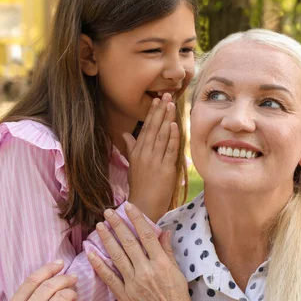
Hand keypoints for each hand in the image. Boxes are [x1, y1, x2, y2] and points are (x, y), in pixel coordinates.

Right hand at [4, 261, 77, 300]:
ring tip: (72, 296)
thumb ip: (27, 300)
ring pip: (63, 296)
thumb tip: (52, 274)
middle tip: (73, 277)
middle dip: (64, 278)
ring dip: (71, 293)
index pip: (32, 280)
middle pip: (49, 285)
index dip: (48, 268)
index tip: (59, 263)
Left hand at [88, 203, 206, 300]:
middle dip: (117, 224)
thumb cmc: (177, 298)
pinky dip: (99, 264)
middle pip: (129, 242)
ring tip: (99, 225)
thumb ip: (168, 251)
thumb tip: (165, 231)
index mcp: (161, 264)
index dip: (136, 219)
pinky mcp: (124, 296)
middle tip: (108, 212)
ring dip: (107, 239)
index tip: (128, 206)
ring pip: (117, 256)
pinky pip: (109, 278)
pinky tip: (91, 252)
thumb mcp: (177, 272)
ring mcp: (134, 284)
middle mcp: (146, 271)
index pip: (147, 235)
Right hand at [123, 92, 179, 221]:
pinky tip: (175, 125)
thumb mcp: (132, 165)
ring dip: (167, 119)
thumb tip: (125, 134)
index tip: (156, 100)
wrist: (143, 205)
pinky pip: (170, 149)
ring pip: (162, 136)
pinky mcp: (165, 169)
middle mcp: (144, 154)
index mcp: (137, 152)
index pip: (145, 128)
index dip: (151, 113)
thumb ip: (130, 147)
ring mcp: (155, 161)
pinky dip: (173, 137)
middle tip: (166, 95)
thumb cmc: (139, 186)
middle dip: (160, 111)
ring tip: (171, 105)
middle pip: (153, 128)